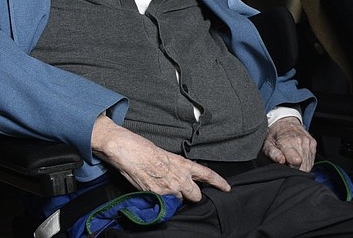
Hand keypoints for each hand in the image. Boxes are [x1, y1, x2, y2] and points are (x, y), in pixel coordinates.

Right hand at [91, 115, 229, 201]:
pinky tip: (153, 190)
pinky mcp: (157, 195)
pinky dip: (161, 200)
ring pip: (179, 201)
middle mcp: (179, 177)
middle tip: (181, 189)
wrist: (126, 149)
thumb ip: (175, 166)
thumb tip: (179, 174)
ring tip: (161, 186)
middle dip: (190, 194)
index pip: (206, 174)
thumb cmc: (142, 148)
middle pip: (195, 195)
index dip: (219, 182)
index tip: (227, 188)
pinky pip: (165, 204)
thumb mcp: (164, 155)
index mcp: (182, 163)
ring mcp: (168, 188)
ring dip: (173, 197)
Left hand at [262, 116, 315, 170]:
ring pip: (308, 164)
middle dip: (296, 168)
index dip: (291, 168)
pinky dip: (305, 161)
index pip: (297, 162)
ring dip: (301, 165)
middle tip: (288, 161)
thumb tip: (281, 161)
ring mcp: (308, 142)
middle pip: (303, 165)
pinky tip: (298, 156)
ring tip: (292, 158)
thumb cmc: (274, 135)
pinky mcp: (313, 143)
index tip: (285, 164)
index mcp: (288, 141)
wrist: (284, 122)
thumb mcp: (267, 144)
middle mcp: (300, 141)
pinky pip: (312, 160)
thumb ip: (273, 153)